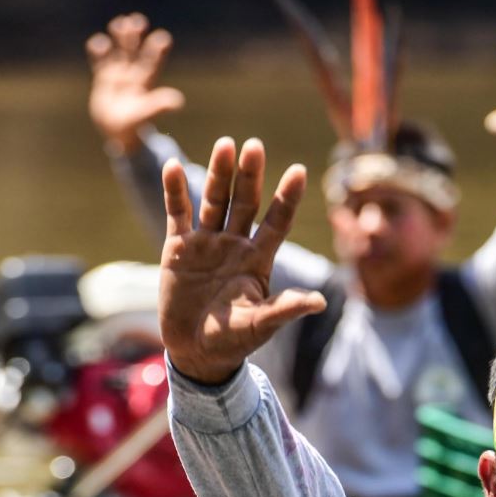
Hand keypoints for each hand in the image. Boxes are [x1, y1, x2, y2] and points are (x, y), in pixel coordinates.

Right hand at [86, 13, 185, 151]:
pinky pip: (100, 60)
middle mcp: (133, 74)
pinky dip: (98, 50)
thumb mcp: (146, 114)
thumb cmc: (134, 126)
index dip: (157, 49)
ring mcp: (118, 74)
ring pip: (119, 51)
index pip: (153, 61)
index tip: (163, 37)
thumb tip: (179, 101)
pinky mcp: (103, 78)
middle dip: (136, 35)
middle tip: (137, 20)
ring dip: (119, 36)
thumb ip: (159, 105)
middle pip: (135, 50)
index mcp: (145, 81)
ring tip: (119, 23)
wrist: (117, 133)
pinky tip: (98, 43)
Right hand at [159, 138, 326, 384]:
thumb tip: (319, 303)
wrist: (196, 352)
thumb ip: (285, 309)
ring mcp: (207, 243)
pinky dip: (176, 190)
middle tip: (254, 146)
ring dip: (219, 174)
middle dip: (250, 175)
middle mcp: (235, 244)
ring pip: (215, 201)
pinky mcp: (179, 248)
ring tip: (225, 144)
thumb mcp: (261, 325)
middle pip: (246, 202)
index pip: (277, 221)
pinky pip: (178, 213)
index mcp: (259, 259)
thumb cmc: (234, 341)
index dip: (287, 197)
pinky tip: (175, 165)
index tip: (299, 171)